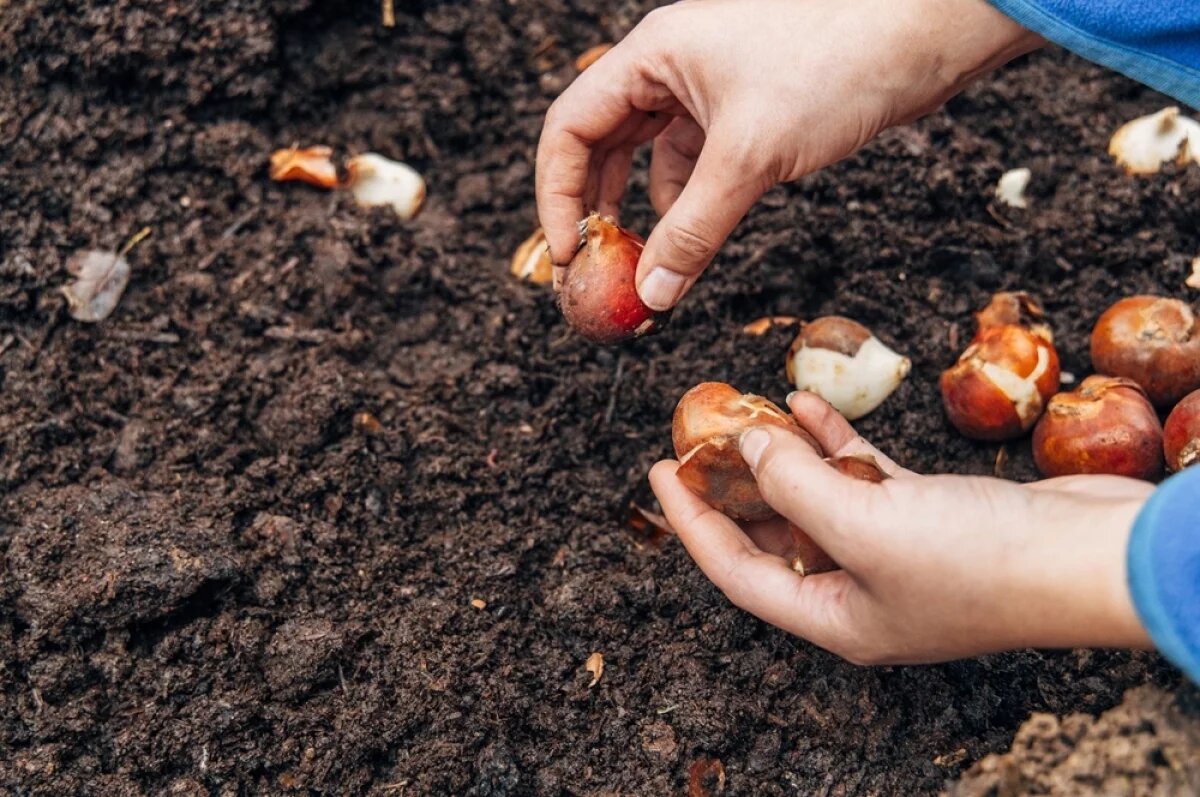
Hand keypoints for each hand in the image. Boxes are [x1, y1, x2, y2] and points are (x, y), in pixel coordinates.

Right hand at [536, 0, 1040, 310]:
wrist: (923, 35)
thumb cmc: (835, 64)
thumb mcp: (750, 156)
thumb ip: (693, 229)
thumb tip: (654, 295)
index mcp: (652, 55)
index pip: (570, 127)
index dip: (557, 195)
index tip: (567, 255)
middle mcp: (670, 68)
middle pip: (601, 144)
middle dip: (595, 209)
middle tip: (594, 272)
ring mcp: (707, 89)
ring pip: (648, 158)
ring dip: (642, 213)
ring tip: (642, 268)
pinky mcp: (745, 113)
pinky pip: (693, 165)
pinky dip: (685, 205)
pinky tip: (690, 241)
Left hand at [649, 391, 1153, 664]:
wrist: (1095, 556)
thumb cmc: (982, 562)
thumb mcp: (866, 525)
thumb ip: (794, 486)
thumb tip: (747, 445)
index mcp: (834, 617)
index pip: (737, 570)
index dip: (691, 521)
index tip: (658, 472)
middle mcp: (858, 591)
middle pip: (772, 534)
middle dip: (733, 485)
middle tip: (698, 437)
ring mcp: (895, 552)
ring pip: (815, 500)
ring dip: (781, 456)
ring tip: (746, 412)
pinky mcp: (929, 515)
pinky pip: (861, 477)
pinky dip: (833, 443)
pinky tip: (805, 404)